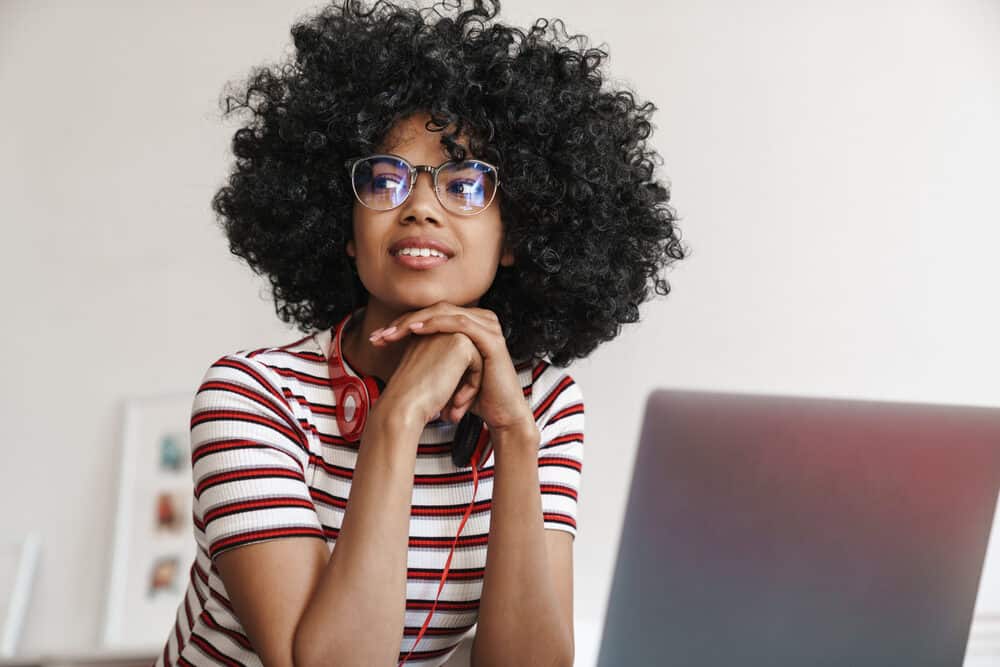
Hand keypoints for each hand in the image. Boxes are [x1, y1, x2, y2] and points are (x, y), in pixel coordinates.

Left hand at [370, 302, 536, 436]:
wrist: (500, 415)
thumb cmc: (473, 396)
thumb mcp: (446, 371)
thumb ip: (430, 354)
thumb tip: (398, 348)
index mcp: (470, 323)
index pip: (431, 315)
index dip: (402, 323)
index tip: (377, 338)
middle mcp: (481, 319)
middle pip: (436, 310)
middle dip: (404, 321)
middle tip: (379, 335)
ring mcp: (489, 326)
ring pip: (445, 312)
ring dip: (415, 321)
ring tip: (393, 332)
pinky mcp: (492, 338)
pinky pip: (460, 323)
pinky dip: (436, 324)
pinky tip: (416, 330)